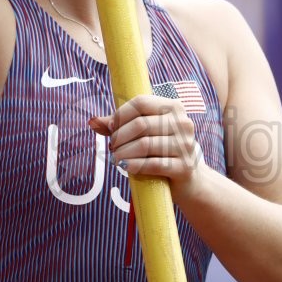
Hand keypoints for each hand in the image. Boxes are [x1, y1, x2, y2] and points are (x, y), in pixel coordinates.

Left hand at [89, 95, 204, 203]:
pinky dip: (134, 165)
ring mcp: (186, 145)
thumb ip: (120, 125)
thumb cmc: (162, 151)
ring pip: (145, 145)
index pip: (141, 102)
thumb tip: (93, 121)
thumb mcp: (145, 133)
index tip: (111, 127)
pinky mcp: (184, 166)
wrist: (189, 180)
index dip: (121, 114)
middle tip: (112, 146)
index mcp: (174, 107)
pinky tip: (125, 167)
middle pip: (141, 124)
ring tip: (115, 158)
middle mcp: (183, 123)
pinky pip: (153, 164)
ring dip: (123, 152)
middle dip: (120, 136)